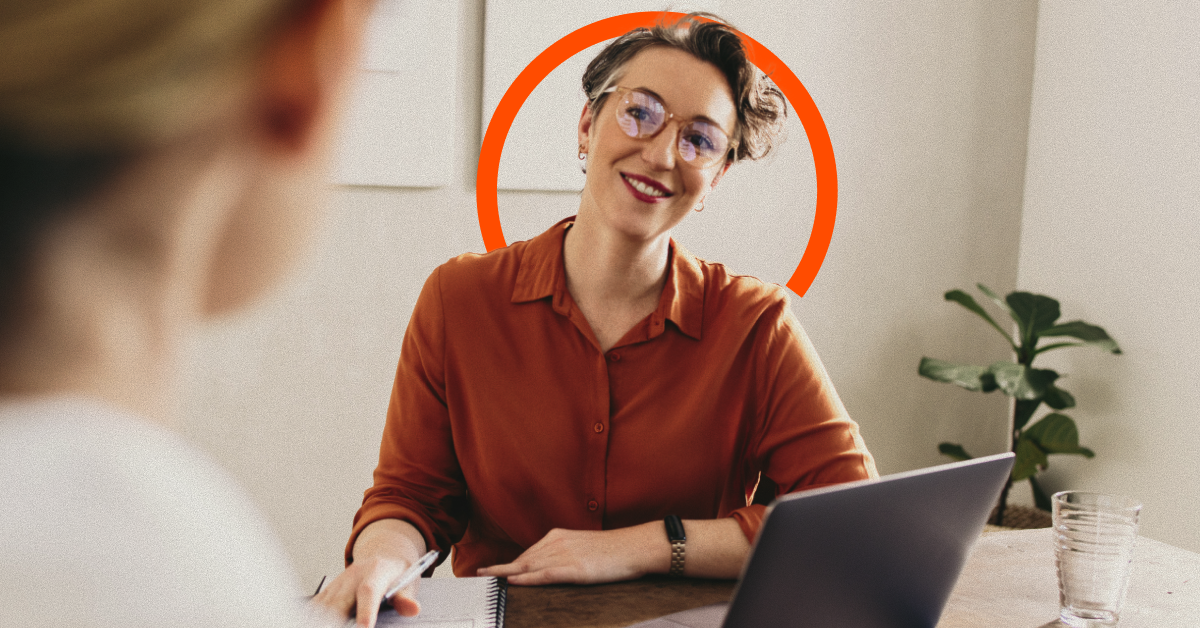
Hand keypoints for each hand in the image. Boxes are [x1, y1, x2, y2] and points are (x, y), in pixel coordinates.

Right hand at [312, 554, 420, 627]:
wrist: (383, 555)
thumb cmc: (396, 574)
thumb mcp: (408, 583)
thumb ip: (406, 599)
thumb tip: (413, 609)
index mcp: (376, 572)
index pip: (368, 592)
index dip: (365, 612)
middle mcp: (353, 577)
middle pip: (339, 603)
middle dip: (336, 622)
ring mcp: (338, 583)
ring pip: (324, 606)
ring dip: (323, 620)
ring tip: (326, 626)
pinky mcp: (329, 590)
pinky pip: (317, 606)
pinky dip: (315, 616)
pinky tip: (317, 623)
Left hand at [477, 524, 664, 585]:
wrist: (635, 547)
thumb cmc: (613, 550)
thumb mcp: (583, 546)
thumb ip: (564, 554)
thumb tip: (548, 567)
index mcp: (559, 536)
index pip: (527, 554)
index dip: (506, 563)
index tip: (489, 569)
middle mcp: (557, 543)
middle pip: (522, 559)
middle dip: (499, 568)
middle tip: (477, 575)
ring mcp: (565, 555)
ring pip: (528, 566)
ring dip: (505, 573)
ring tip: (486, 579)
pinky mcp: (574, 569)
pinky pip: (544, 575)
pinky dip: (526, 579)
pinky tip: (512, 581)